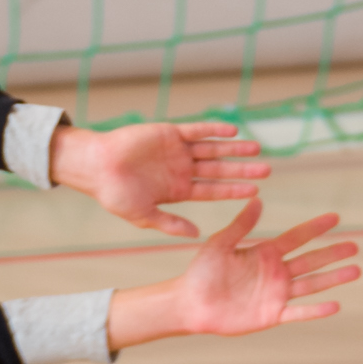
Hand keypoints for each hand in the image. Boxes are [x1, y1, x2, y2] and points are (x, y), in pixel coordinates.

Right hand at [51, 119, 267, 236]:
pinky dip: (213, 129)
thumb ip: (170, 224)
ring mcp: (178, 151)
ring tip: (257, 147)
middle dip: (242, 169)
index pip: (213, 190)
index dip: (234, 190)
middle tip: (267, 169)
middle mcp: (182, 170)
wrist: (95, 167)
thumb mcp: (144, 216)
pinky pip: (196, 130)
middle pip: (219, 169)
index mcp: (179, 190)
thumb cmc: (115, 194)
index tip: (255, 191)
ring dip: (234, 148)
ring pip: (213, 149)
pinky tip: (232, 130)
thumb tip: (197, 234)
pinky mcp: (170, 132)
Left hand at [108, 204, 358, 347]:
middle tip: (355, 245)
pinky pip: (298, 313)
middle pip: (311, 260)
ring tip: (356, 270)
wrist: (191, 304)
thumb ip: (241, 225)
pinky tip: (335, 305)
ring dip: (334, 278)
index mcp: (265, 253)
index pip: (297, 237)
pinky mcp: (272, 315)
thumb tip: (258, 200)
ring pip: (312, 284)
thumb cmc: (201, 272)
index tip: (335, 217)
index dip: (316, 227)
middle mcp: (275, 273)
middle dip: (333, 253)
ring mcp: (276, 294)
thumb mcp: (220, 243)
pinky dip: (316, 311)